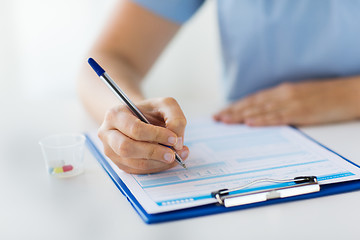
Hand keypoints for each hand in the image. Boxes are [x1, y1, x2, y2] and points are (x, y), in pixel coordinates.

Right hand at [98, 97, 188, 173]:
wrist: (139, 119)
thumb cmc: (150, 111)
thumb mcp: (165, 105)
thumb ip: (175, 118)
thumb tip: (177, 142)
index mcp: (115, 115)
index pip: (134, 128)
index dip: (156, 135)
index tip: (174, 138)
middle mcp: (108, 134)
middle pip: (127, 148)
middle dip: (153, 152)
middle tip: (173, 154)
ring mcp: (111, 151)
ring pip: (133, 163)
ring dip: (157, 163)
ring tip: (175, 157)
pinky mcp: (119, 164)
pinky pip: (137, 171)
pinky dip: (155, 168)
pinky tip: (167, 161)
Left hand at [214, 77, 359, 125]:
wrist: (349, 93)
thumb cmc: (325, 95)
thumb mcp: (299, 94)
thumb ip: (281, 101)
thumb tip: (264, 111)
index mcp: (282, 90)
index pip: (253, 100)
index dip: (236, 106)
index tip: (222, 112)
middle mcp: (282, 95)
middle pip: (252, 104)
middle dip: (232, 112)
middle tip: (216, 119)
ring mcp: (291, 103)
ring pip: (260, 110)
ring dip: (241, 116)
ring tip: (225, 121)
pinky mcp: (301, 113)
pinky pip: (278, 118)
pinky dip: (262, 120)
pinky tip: (250, 123)